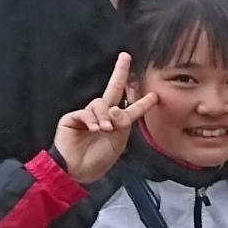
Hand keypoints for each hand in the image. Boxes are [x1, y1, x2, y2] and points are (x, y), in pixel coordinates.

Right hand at [52, 54, 159, 184]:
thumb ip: (121, 124)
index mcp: (117, 124)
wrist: (77, 171)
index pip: (131, 109)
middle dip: (120, 72)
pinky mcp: (73, 118)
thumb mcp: (117, 142)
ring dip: (105, 115)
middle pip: (113, 89)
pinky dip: (92, 119)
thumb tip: (115, 107)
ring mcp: (88, 116)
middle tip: (126, 56)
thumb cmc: (98, 160)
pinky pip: (86, 112)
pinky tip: (95, 128)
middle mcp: (103, 116)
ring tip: (105, 129)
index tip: (155, 96)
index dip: (142, 103)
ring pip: (100, 103)